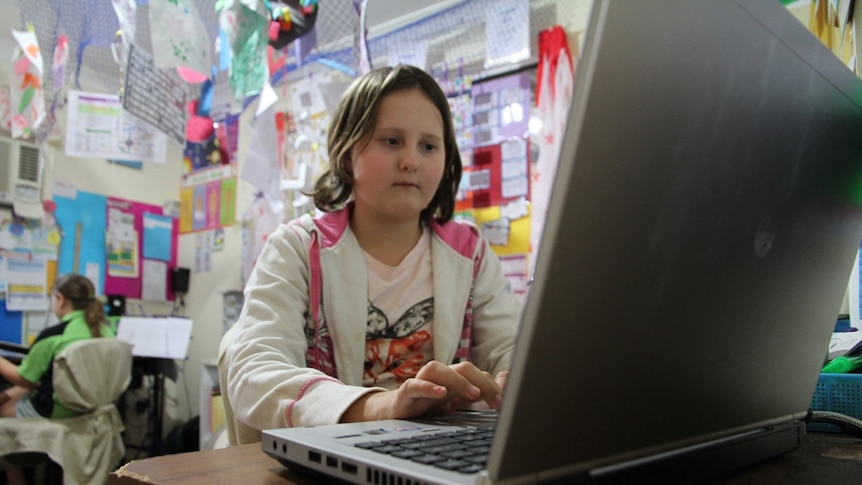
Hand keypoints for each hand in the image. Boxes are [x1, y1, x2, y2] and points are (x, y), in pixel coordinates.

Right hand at [341, 361, 503, 421]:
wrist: (394, 415)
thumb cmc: (427, 405)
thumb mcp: (457, 401)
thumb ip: (480, 389)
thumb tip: (507, 377)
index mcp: (453, 378)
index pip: (477, 373)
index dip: (493, 386)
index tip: (504, 404)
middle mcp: (438, 376)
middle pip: (462, 367)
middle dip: (482, 382)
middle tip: (495, 401)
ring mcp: (421, 383)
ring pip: (439, 370)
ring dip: (459, 381)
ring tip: (473, 394)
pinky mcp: (405, 393)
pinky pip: (414, 385)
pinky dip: (428, 387)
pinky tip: (441, 394)